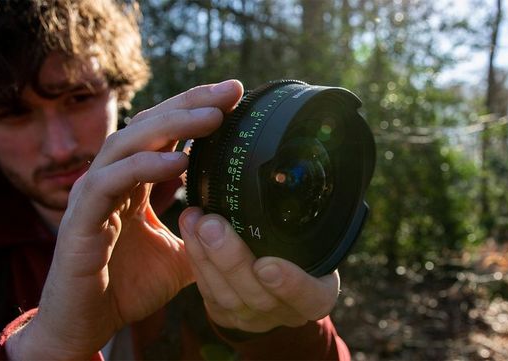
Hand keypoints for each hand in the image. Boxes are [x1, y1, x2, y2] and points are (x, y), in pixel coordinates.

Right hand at [6, 80, 243, 359]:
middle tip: (230, 91)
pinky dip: (144, 167)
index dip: (197, 109)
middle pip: (149, 125)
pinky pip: (111, 181)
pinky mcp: (79, 218)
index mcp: (133, 182)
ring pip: (128, 142)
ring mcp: (92, 194)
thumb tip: (248, 229)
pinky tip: (181, 161)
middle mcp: (112, 178)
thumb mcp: (182, 259)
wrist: (86, 326)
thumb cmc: (126, 288)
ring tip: (214, 118)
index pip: (165, 132)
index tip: (237, 95)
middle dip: (190, 103)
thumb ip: (206, 238)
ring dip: (172, 125)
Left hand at [179, 207, 340, 332]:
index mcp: (318, 295)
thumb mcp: (318, 236)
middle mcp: (287, 312)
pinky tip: (189, 228)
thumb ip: (310, 218)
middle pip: (259, 296)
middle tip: (212, 226)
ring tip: (195, 220)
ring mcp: (255, 317)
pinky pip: (207, 291)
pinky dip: (196, 258)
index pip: (311, 297)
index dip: (291, 284)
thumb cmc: (305, 246)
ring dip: (206, 256)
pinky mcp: (226, 313)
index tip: (267, 265)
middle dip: (231, 260)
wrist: (283, 274)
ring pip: (226, 296)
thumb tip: (298, 170)